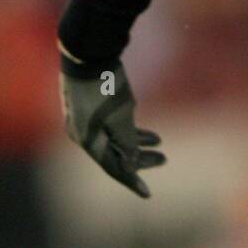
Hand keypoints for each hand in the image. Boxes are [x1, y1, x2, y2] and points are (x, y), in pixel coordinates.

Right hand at [59, 57, 165, 197]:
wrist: (88, 53)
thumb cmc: (106, 88)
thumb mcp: (121, 119)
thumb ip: (128, 144)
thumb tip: (131, 165)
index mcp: (88, 141)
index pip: (113, 168)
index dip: (132, 181)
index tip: (148, 195)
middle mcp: (83, 134)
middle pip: (115, 155)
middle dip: (140, 160)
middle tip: (165, 159)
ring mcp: (85, 120)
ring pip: (114, 139)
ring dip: (137, 143)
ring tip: (160, 143)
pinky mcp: (91, 107)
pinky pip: (112, 127)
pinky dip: (129, 130)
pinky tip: (147, 131)